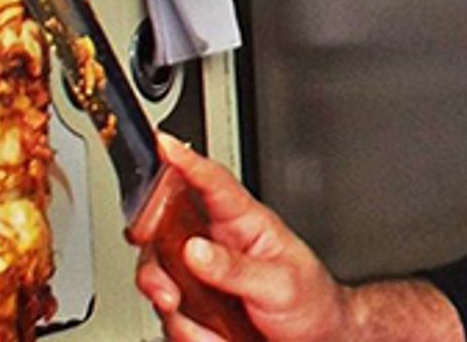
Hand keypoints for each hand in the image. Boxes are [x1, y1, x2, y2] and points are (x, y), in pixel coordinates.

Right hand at [135, 135, 350, 341]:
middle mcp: (213, 242)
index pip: (212, 183)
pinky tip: (213, 337)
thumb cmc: (312, 304)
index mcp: (243, 223)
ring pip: (158, 278)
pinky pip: (169, 317)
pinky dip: (187, 335)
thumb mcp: (282, 284)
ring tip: (204, 329)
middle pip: (162, 234)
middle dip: (155, 266)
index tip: (163, 144)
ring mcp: (198, 275)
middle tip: (167, 291)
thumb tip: (195, 251)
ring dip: (172, 309)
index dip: (186, 161)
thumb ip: (237, 268)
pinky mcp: (192, 307)